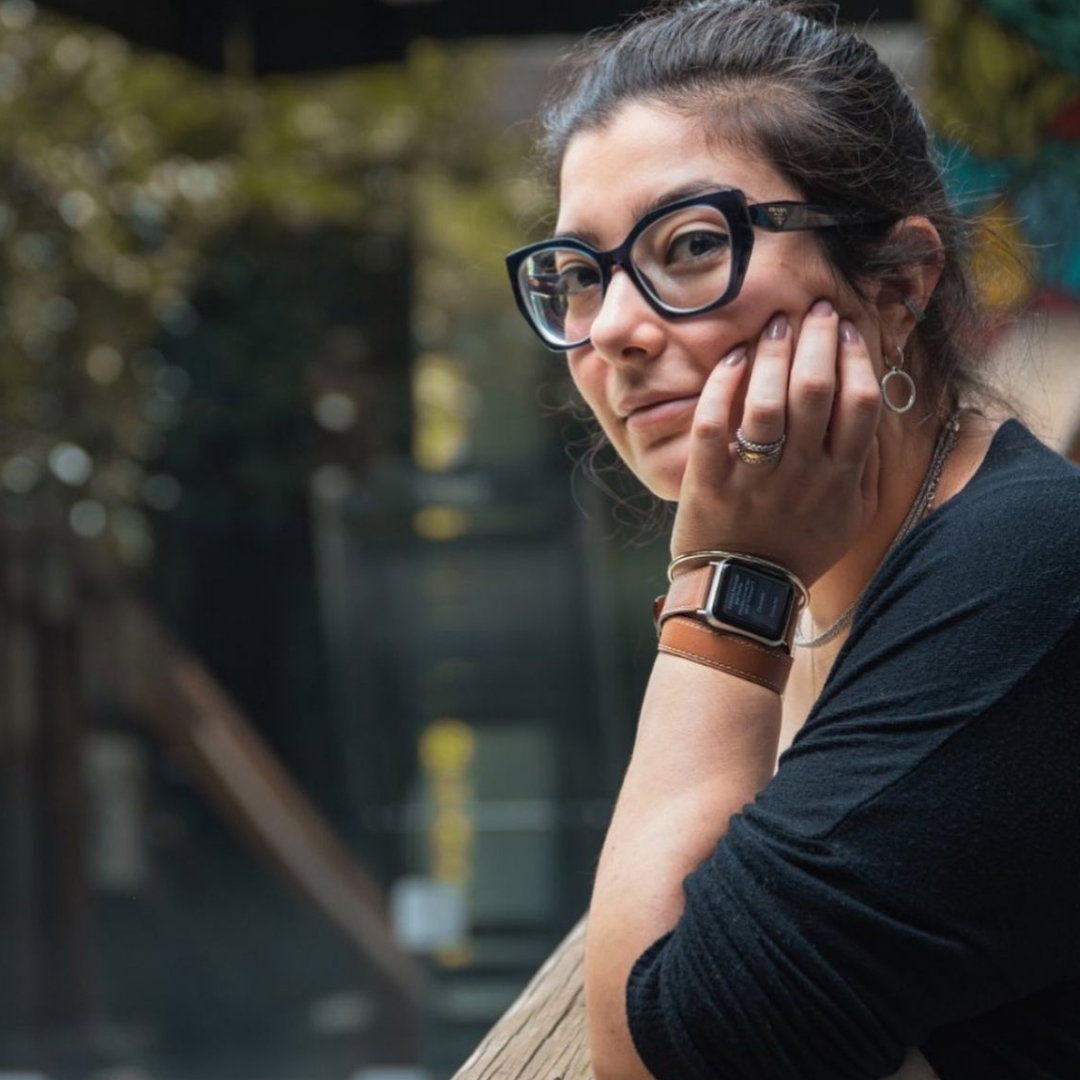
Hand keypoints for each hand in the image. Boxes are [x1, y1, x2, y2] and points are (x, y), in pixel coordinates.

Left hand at [669, 299, 881, 586]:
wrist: (743, 593)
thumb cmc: (799, 550)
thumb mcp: (851, 517)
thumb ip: (865, 467)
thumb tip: (872, 410)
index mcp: (841, 478)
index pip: (861, 403)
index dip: (856, 357)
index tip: (848, 329)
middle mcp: (802, 474)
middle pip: (817, 391)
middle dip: (817, 339)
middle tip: (813, 309)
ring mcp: (755, 478)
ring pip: (768, 403)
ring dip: (773, 355)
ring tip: (774, 325)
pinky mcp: (710, 482)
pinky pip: (715, 425)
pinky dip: (723, 388)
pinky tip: (730, 360)